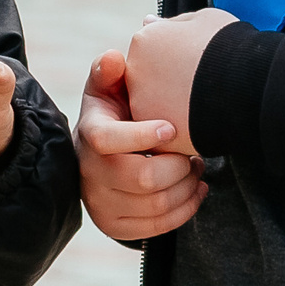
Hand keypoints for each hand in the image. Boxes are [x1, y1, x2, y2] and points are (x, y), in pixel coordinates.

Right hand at [76, 48, 207, 240]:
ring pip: (155, 206)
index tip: (172, 128)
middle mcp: (89, 173)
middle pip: (143, 179)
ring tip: (196, 169)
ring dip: (187, 188)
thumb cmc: (113, 114)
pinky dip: (185, 211)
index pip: (108, 141)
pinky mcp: (113, 225)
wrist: (98, 155)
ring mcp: (100, 203)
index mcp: (89, 135)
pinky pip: (156, 228)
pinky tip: (195, 191)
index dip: (143, 136)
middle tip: (195, 153)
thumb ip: (109, 70)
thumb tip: (114, 57)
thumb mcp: (107, 87)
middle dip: (179, 167)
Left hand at [122, 7, 240, 155]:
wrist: (246, 85)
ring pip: (155, 107)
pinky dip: (182, 130)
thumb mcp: (202, 19)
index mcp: (146, 40)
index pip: (152, 50)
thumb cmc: (230, 48)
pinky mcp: (156, 132)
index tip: (195, 64)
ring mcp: (142, 103)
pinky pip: (165, 134)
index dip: (176, 59)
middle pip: (149, 79)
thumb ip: (172, 23)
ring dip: (174, 107)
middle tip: (199, 86)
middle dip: (171, 83)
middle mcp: (136, 71)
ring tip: (204, 105)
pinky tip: (202, 123)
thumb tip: (152, 21)